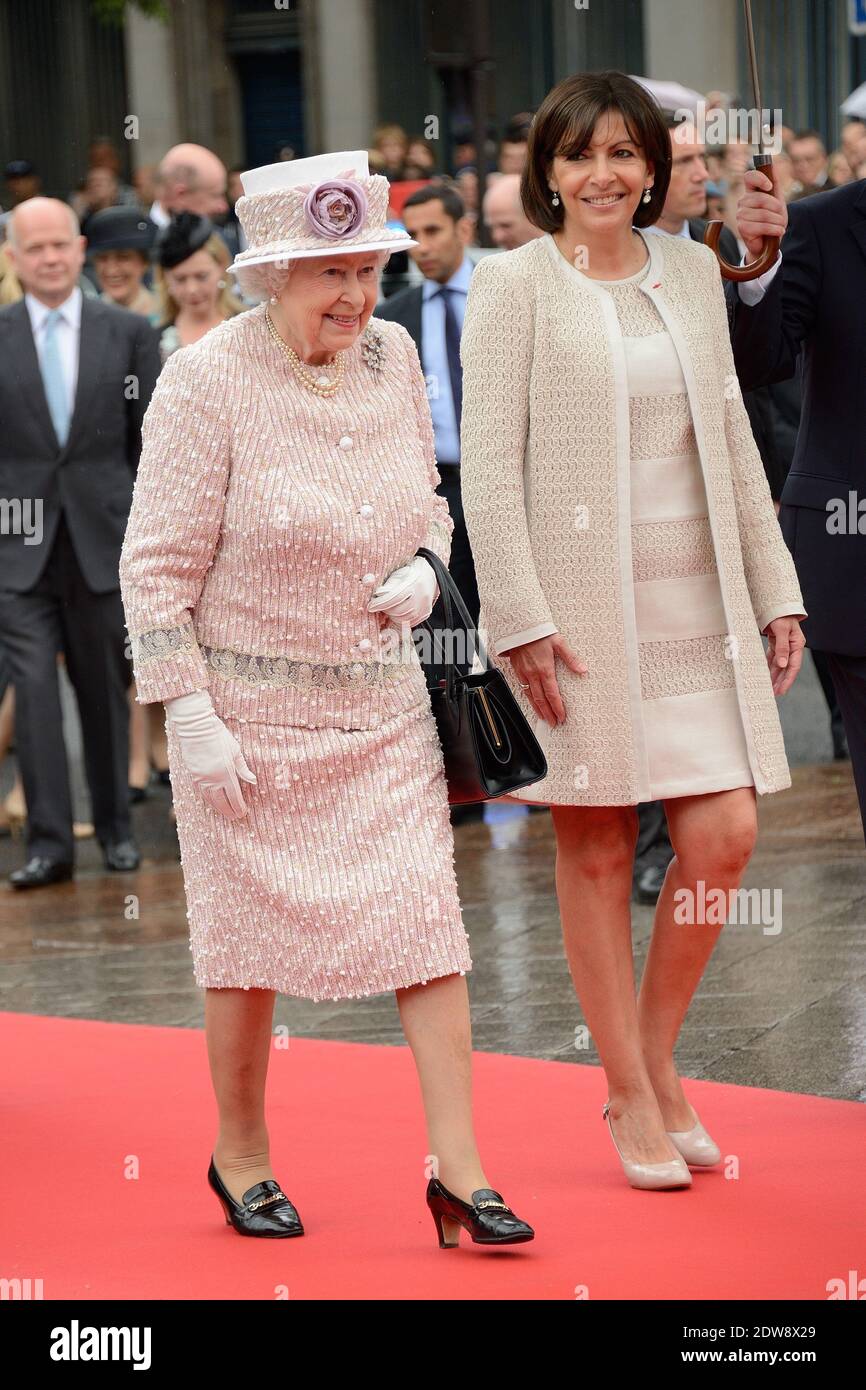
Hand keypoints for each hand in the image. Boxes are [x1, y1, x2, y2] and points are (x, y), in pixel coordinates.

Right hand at [165, 689, 256, 818]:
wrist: (196, 727)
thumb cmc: (218, 735)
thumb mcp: (235, 750)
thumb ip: (243, 768)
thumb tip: (253, 781)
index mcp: (226, 773)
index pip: (234, 796)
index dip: (239, 807)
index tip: (243, 813)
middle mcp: (212, 779)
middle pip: (221, 802)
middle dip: (229, 811)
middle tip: (235, 817)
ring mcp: (201, 778)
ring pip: (210, 799)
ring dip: (218, 808)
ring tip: (225, 813)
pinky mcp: (193, 775)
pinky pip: (201, 792)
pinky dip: (208, 799)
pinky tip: (212, 801)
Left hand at [366, 556, 437, 627]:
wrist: (429, 575)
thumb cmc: (408, 574)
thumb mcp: (396, 575)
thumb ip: (387, 586)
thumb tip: (376, 596)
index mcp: (413, 583)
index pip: (395, 597)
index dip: (380, 604)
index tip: (370, 606)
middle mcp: (421, 596)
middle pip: (398, 611)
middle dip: (386, 610)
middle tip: (380, 606)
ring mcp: (425, 606)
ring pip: (403, 619)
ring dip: (392, 615)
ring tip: (389, 608)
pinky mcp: (425, 613)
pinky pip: (409, 622)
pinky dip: (400, 619)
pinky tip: (397, 612)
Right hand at [506, 634, 586, 726]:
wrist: (520, 625)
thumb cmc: (539, 632)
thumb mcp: (559, 643)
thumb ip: (571, 659)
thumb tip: (583, 670)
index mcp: (545, 668)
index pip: (552, 694)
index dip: (557, 707)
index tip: (561, 716)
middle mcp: (533, 673)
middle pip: (541, 699)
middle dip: (548, 713)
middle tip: (554, 722)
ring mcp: (523, 673)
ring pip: (530, 696)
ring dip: (538, 708)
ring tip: (543, 717)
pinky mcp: (516, 670)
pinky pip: (522, 688)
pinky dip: (528, 698)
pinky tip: (532, 702)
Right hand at [737, 165, 786, 260]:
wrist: (768, 243)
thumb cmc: (772, 220)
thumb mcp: (777, 200)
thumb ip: (775, 184)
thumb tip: (773, 165)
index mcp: (750, 192)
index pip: (749, 177)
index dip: (759, 178)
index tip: (769, 186)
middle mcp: (743, 202)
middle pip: (761, 198)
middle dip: (776, 208)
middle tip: (781, 216)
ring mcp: (740, 215)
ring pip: (763, 214)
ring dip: (777, 221)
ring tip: (780, 226)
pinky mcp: (742, 228)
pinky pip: (761, 226)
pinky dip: (774, 229)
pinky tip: (778, 231)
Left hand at [763, 617, 804, 695]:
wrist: (777, 605)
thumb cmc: (781, 615)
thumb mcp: (782, 631)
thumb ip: (782, 648)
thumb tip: (783, 665)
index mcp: (797, 645)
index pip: (793, 667)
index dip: (787, 680)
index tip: (781, 691)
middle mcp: (792, 647)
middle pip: (786, 668)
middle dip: (780, 682)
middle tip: (773, 694)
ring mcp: (784, 646)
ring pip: (779, 665)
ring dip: (773, 676)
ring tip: (768, 687)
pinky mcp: (776, 644)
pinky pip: (772, 658)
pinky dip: (768, 666)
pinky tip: (764, 674)